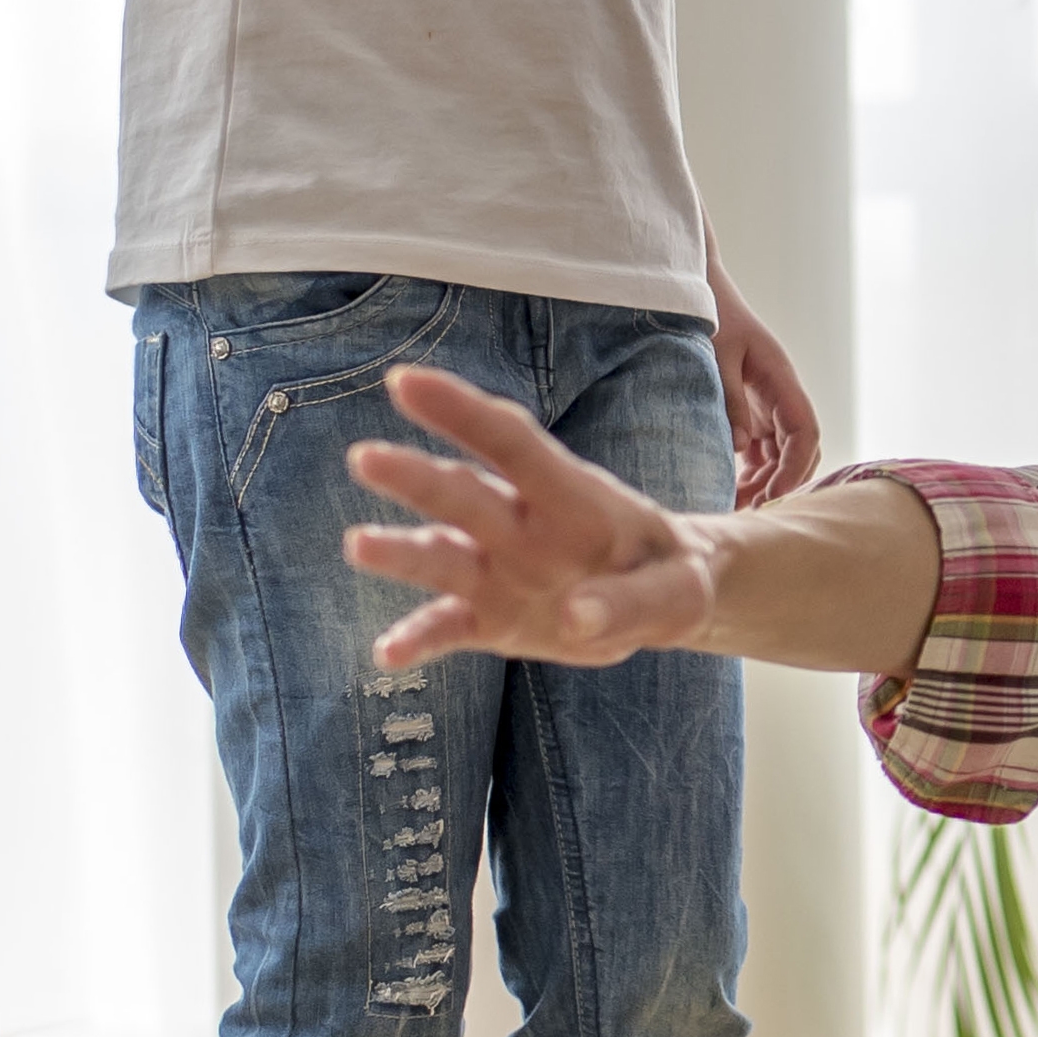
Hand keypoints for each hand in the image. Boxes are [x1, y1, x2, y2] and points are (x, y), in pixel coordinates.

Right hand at [342, 366, 717, 667]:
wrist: (661, 601)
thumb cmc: (670, 575)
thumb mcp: (679, 591)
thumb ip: (633, 602)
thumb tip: (576, 618)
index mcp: (573, 497)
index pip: (512, 443)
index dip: (462, 411)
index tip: (405, 382)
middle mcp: (522, 526)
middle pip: (465, 495)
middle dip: (417, 478)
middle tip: (365, 458)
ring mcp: (500, 571)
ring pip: (444, 556)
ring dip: (403, 551)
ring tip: (358, 545)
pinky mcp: (490, 618)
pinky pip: (448, 626)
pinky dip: (419, 639)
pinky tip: (386, 654)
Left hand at [709, 249, 821, 501]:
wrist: (696, 292)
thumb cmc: (709, 318)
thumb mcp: (715, 357)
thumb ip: (729, 401)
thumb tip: (742, 447)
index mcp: (780, 379)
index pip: (806, 432)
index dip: (796, 467)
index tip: (774, 496)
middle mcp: (781, 394)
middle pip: (800, 449)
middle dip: (784, 482)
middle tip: (754, 511)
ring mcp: (768, 404)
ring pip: (781, 454)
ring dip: (766, 481)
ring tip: (738, 506)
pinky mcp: (751, 410)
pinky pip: (761, 450)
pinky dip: (751, 472)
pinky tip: (731, 489)